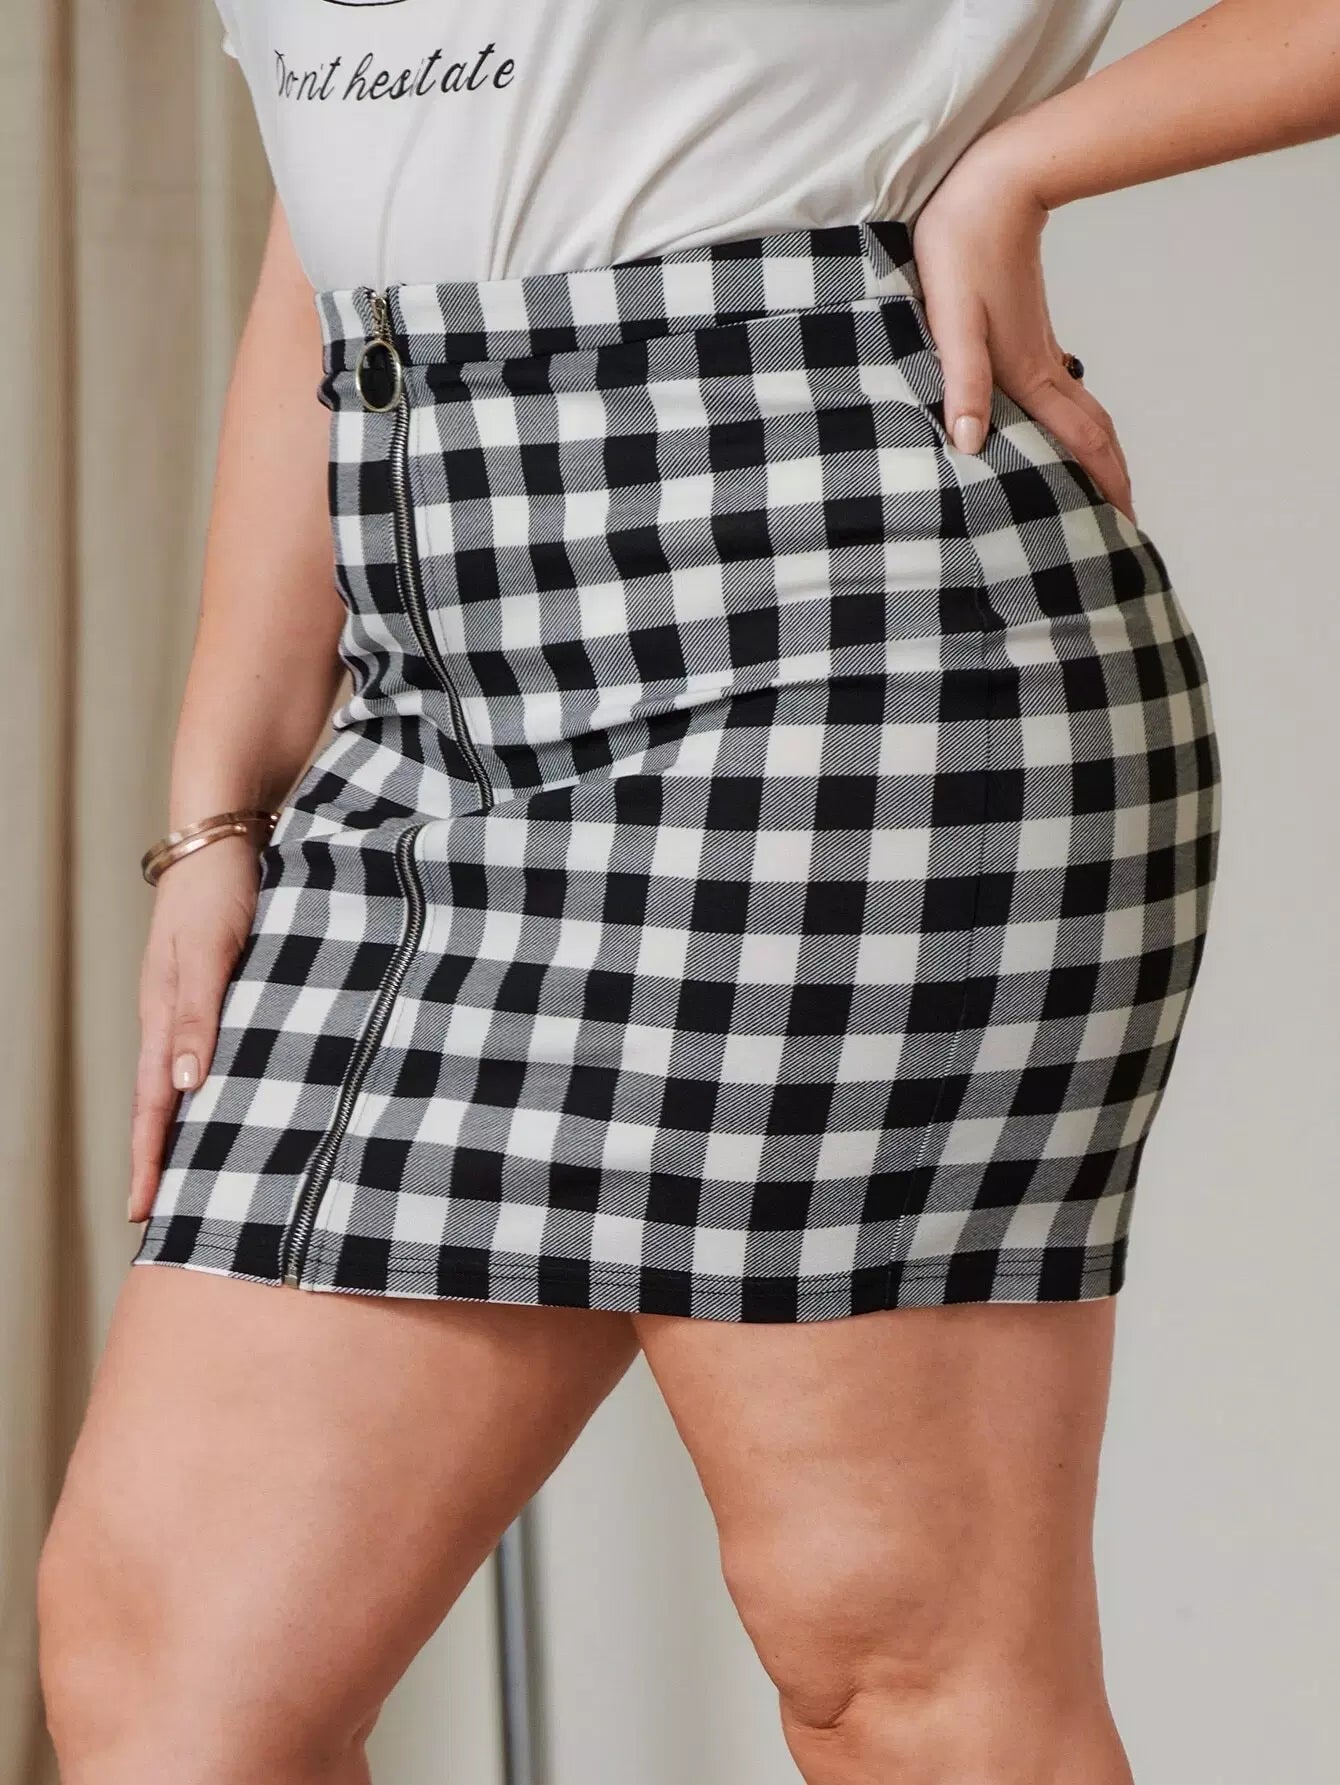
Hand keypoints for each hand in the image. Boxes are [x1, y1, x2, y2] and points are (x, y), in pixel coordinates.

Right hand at [128, 836, 260, 1222]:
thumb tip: (186, 1088)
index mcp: (165, 1015)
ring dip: (199, 1130)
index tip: (143, 1216)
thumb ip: (200, 1015)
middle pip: (168, 1104)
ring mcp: (200, 1004)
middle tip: (174, 1221)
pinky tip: (246, 1106)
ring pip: (195, 1082)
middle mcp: (179, 1018)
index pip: (154, 1105)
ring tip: (210, 1181)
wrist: (227, 833)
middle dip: (167, 1161)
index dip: (150, 1160)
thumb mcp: (209, 950)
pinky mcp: (228, 988)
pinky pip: (224, 1051)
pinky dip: (227, 1087)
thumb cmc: (218, 887)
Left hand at [911, 138, 1135, 524]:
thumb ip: (962, 380)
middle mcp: (1042, 366)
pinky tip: (1060, 430)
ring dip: (1097, 451)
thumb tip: (969, 444)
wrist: (992, 184)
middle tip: (1123, 519)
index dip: (1103, 483)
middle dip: (1110, 477)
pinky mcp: (1028, 334)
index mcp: (1026, 372)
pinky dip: (1074, 422)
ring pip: (1080, 412)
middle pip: (1091, 433)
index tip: (1121, 523)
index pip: (1079, 441)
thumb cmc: (962, 246)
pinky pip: (1062, 393)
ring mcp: (1040, 350)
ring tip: (1102, 484)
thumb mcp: (952, 318)